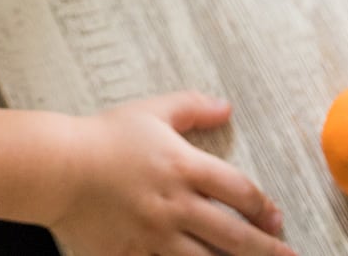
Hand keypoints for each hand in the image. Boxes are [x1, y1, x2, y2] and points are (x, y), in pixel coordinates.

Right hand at [51, 91, 297, 255]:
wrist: (60, 168)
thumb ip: (193, 107)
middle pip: (233, 234)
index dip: (262, 206)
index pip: (238, 190)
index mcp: (183, 166)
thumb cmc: (105, 136)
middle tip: (288, 255)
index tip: (275, 216)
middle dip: (266, 248)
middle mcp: (175, 204)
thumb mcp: (152, 111)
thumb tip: (227, 106)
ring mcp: (155, 236)